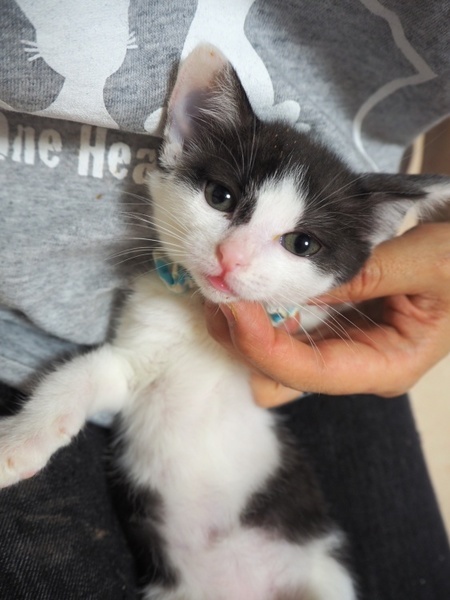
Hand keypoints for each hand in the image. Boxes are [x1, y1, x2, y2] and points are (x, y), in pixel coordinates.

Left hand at [204, 223, 449, 406]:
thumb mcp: (428, 263)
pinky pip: (285, 327)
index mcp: (384, 365)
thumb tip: (299, 283)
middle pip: (279, 377)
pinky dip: (261, 309)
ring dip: (244, 326)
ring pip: (274, 356)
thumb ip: (366, 274)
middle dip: (243, 343)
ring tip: (224, 285)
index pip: (306, 373)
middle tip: (220, 293)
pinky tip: (248, 283)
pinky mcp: (333, 324)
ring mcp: (341, 346)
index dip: (261, 345)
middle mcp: (355, 365)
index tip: (232, 304)